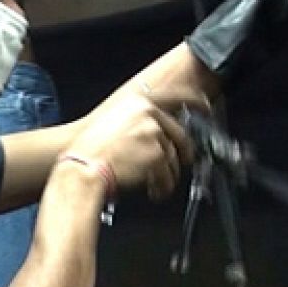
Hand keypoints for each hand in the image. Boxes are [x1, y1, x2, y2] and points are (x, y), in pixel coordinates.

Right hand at [67, 92, 195, 200]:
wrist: (81, 168)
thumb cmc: (89, 150)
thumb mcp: (113, 122)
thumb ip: (139, 120)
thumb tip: (157, 131)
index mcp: (138, 102)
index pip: (176, 96)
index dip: (195, 101)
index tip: (206, 106)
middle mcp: (149, 114)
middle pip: (180, 135)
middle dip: (182, 154)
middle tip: (180, 164)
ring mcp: (154, 134)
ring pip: (173, 159)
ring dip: (166, 175)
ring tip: (153, 184)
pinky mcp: (157, 156)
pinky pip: (168, 175)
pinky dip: (162, 186)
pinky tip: (152, 190)